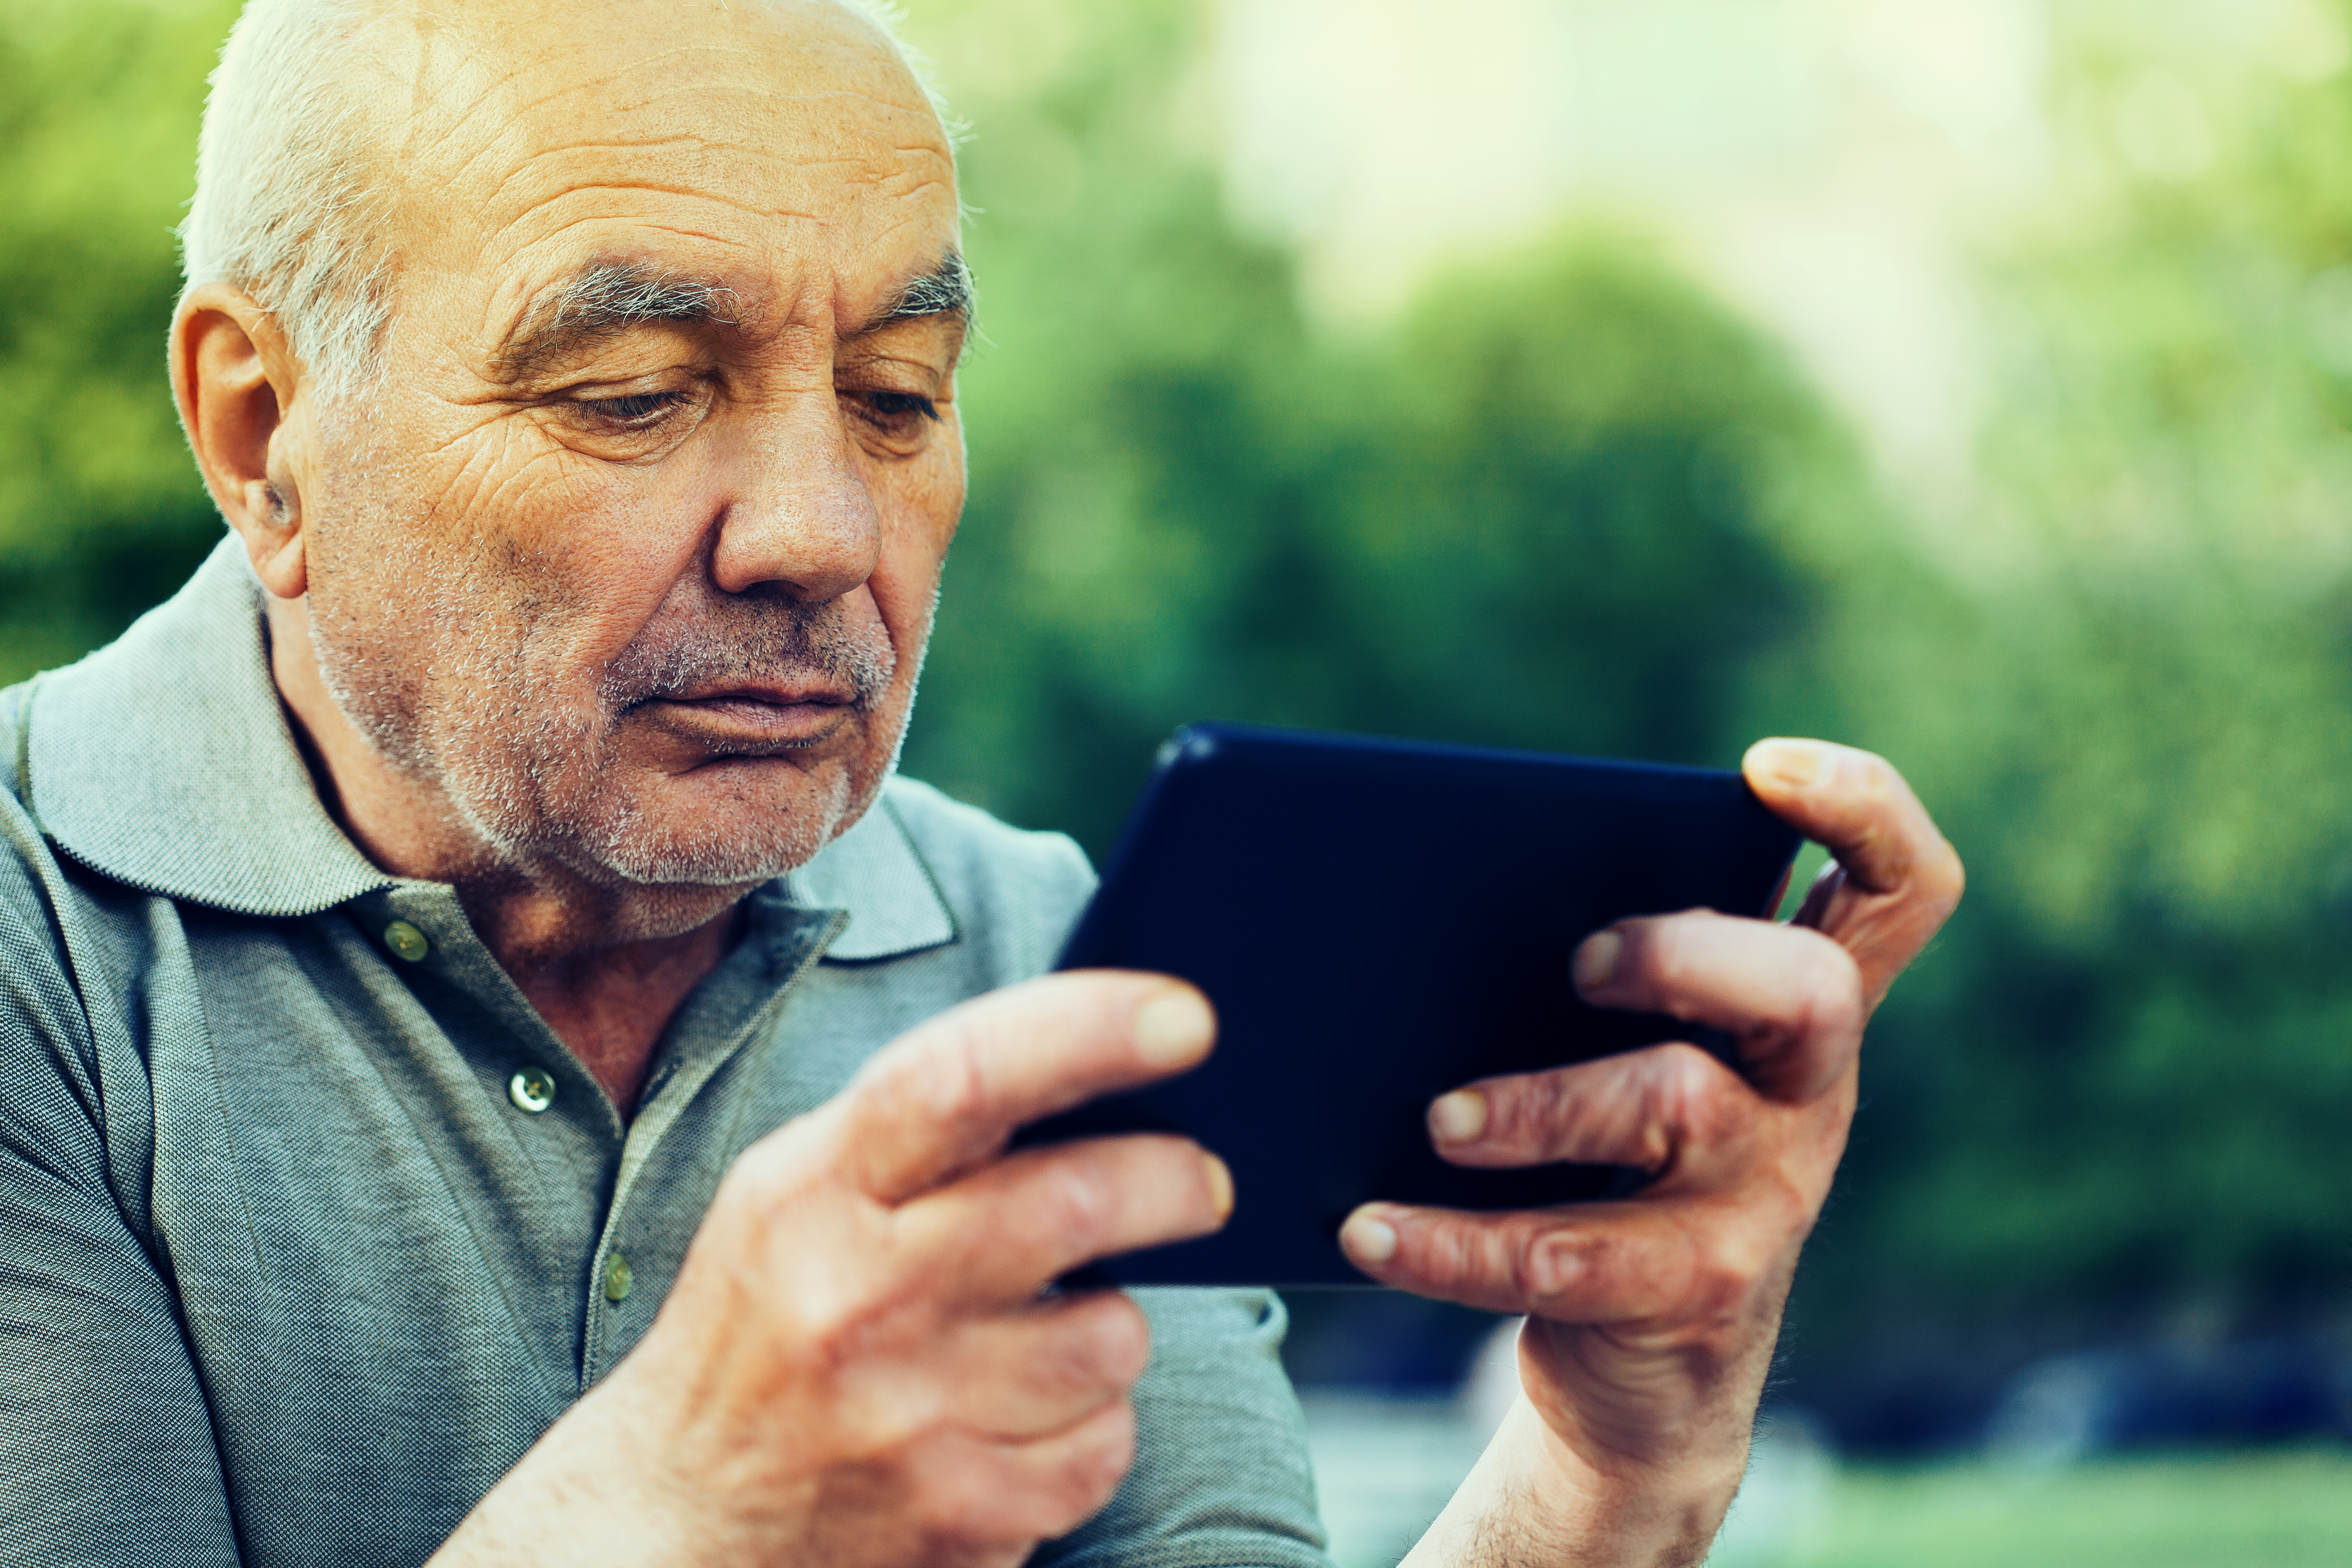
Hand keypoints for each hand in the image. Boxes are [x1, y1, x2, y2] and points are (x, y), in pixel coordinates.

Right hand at [430, 973, 1230, 1567]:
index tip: (1184, 1018)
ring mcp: (905, 1416)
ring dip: (1113, 1327)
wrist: (667, 1530)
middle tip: (1201, 1180)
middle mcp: (852, 1297)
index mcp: (807, 1192)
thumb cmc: (760, 1335)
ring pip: (1111, 1336)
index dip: (1088, 1031)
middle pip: (1070, 1202)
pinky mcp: (956, 1516)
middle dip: (1170, 1179)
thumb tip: (1094, 1057)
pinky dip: (1092, 1429)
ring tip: (1054, 1333)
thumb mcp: (794, 1200)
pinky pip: (1104, 1443)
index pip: (961, 1077)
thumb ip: (920, 1133)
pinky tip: (1024, 1421)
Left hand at [1346, 739, 1962, 1567]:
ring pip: (1680, 1107)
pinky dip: (1454, 1242)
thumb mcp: (1630, 1052)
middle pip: (1808, 988)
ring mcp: (1767, 1195)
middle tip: (1578, 961)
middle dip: (1685, 952)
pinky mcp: (1695, 1292)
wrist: (1645, 1369)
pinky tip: (1369, 1229)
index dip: (1865, 810)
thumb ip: (1592, 969)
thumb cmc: (1613, 1160)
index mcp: (1797, 1007)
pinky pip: (1571, 1258)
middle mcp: (1808, 1091)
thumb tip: (1417, 888)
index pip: (1898, 890)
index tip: (1765, 766)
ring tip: (1437, 1117)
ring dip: (1542, 1103)